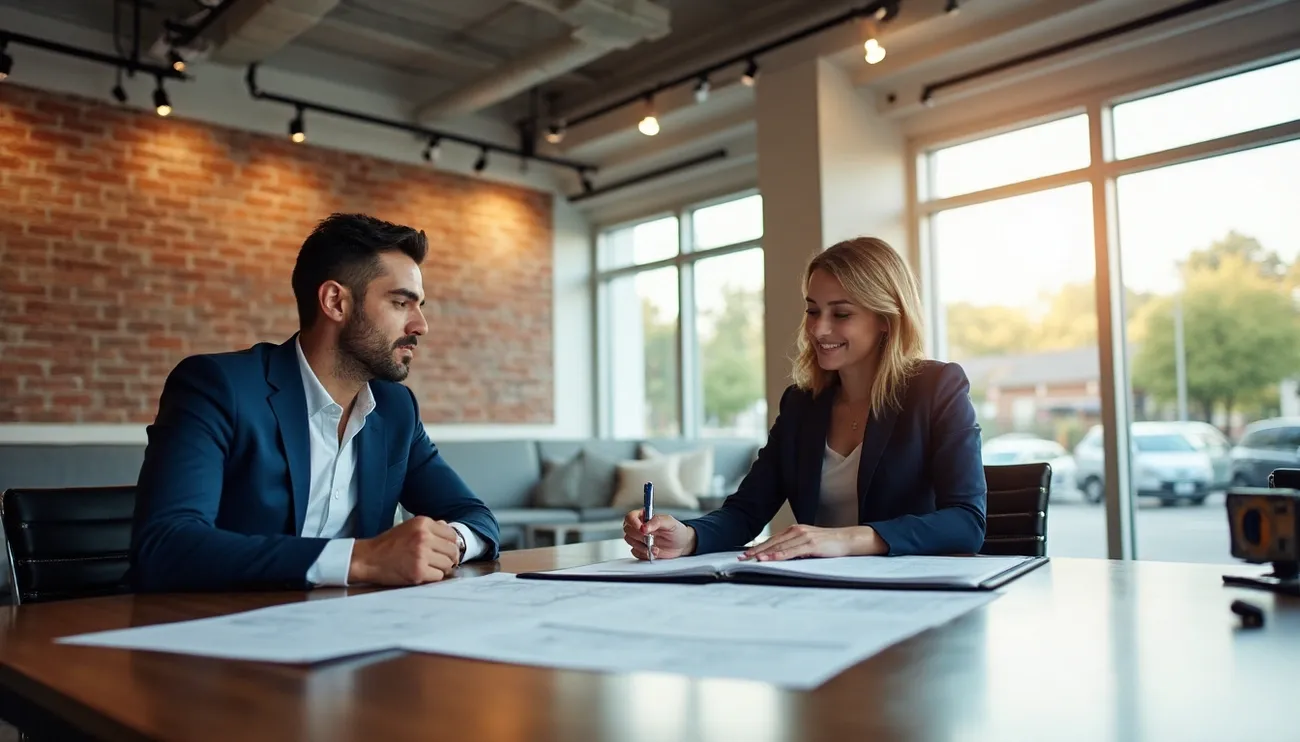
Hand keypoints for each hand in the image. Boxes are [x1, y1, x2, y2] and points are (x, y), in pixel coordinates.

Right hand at [348, 516, 460, 585]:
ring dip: (441, 568)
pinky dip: (432, 577)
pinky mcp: (418, 571)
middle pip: (453, 550)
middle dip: (449, 558)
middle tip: (439, 561)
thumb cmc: (388, 544)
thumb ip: (430, 527)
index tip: (445, 550)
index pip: (452, 535)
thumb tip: (448, 528)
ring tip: (428, 567)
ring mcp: (421, 555)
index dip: (450, 544)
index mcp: (423, 523)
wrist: (368, 558)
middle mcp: (424, 537)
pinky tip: (422, 573)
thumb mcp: (409, 527)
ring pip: (448, 564)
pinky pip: (438, 576)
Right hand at [622, 510, 696, 559]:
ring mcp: (639, 539)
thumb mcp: (670, 522)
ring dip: (642, 546)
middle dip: (640, 536)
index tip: (641, 528)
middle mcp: (639, 527)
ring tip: (655, 547)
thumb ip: (657, 521)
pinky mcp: (640, 550)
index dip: (633, 522)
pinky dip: (644, 554)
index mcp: (644, 517)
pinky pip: (635, 552)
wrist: (682, 545)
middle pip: (628, 530)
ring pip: (630, 541)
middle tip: (651, 538)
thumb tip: (644, 526)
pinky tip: (654, 552)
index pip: (630, 517)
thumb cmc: (676, 531)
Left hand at [740, 524, 884, 561]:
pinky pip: (791, 551)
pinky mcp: (811, 544)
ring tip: (750, 559)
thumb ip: (795, 548)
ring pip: (779, 546)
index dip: (757, 547)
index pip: (772, 540)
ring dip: (763, 553)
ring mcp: (803, 536)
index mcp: (794, 530)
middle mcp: (796, 531)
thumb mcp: (808, 545)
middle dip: (755, 551)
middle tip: (741, 558)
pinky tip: (770, 558)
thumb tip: (781, 557)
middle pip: (771, 542)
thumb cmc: (829, 544)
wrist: (848, 539)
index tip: (745, 555)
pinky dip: (779, 555)